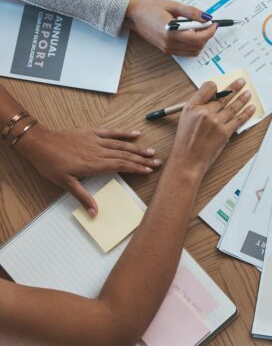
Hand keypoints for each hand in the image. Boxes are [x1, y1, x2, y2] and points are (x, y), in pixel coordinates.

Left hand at [15, 125, 159, 215]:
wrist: (40, 144)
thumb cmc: (50, 165)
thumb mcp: (65, 184)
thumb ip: (83, 197)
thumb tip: (94, 212)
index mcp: (94, 165)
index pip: (121, 166)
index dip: (136, 168)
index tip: (149, 170)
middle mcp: (99, 151)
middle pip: (125, 155)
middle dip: (142, 159)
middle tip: (157, 161)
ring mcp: (96, 141)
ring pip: (121, 145)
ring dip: (137, 148)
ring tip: (151, 151)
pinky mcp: (91, 132)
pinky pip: (111, 132)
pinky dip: (124, 133)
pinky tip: (135, 134)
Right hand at [124, 0, 216, 56]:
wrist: (133, 15)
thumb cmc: (150, 8)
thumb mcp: (172, 5)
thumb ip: (191, 12)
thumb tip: (207, 17)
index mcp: (171, 33)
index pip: (198, 39)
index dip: (209, 32)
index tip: (214, 24)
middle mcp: (169, 44)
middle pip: (197, 47)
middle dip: (206, 36)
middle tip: (207, 24)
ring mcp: (167, 49)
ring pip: (193, 51)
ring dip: (200, 41)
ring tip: (198, 28)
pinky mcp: (166, 50)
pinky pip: (185, 51)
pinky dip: (192, 44)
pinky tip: (190, 33)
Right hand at [168, 79, 255, 176]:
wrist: (188, 161)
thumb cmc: (185, 142)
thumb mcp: (185, 119)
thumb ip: (198, 108)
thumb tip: (214, 100)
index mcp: (192, 107)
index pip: (207, 88)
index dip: (216, 87)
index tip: (222, 86)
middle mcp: (204, 112)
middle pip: (222, 97)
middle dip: (234, 88)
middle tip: (241, 82)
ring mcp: (215, 122)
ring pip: (232, 107)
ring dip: (242, 99)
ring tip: (248, 94)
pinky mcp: (224, 132)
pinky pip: (238, 119)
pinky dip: (246, 113)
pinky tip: (251, 108)